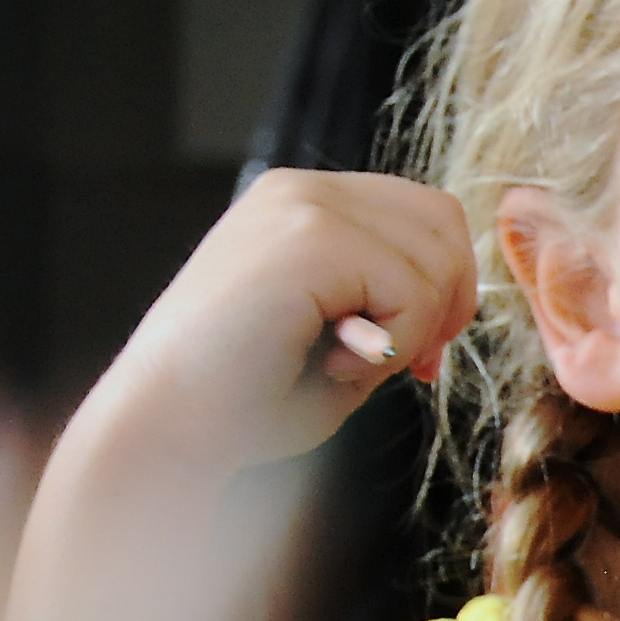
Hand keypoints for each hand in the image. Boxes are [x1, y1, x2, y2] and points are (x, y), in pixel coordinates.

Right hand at [93, 170, 478, 473]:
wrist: (164, 430)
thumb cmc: (242, 405)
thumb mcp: (340, 341)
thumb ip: (392, 305)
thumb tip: (456, 298)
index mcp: (302, 205)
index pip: (426, 215)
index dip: (444, 286)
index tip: (419, 357)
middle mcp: (301, 190)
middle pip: (444, 222)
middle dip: (445, 304)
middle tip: (404, 366)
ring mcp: (302, 205)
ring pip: (435, 257)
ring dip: (413, 331)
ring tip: (344, 362)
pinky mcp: (307, 239)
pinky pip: (410, 289)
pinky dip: (395, 343)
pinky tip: (333, 363)